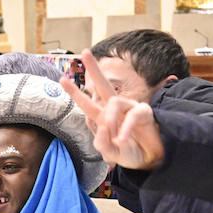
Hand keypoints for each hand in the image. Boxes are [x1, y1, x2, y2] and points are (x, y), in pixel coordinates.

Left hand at [62, 49, 165, 169]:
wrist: (150, 160)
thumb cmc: (129, 152)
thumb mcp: (111, 153)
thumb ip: (102, 144)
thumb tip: (102, 129)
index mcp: (104, 118)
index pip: (88, 104)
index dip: (75, 92)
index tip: (62, 79)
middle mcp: (116, 110)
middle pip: (103, 85)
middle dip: (94, 69)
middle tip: (85, 52)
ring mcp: (130, 108)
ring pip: (114, 102)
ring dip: (110, 120)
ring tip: (114, 139)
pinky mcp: (144, 112)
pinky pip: (132, 115)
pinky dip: (125, 128)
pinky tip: (121, 140)